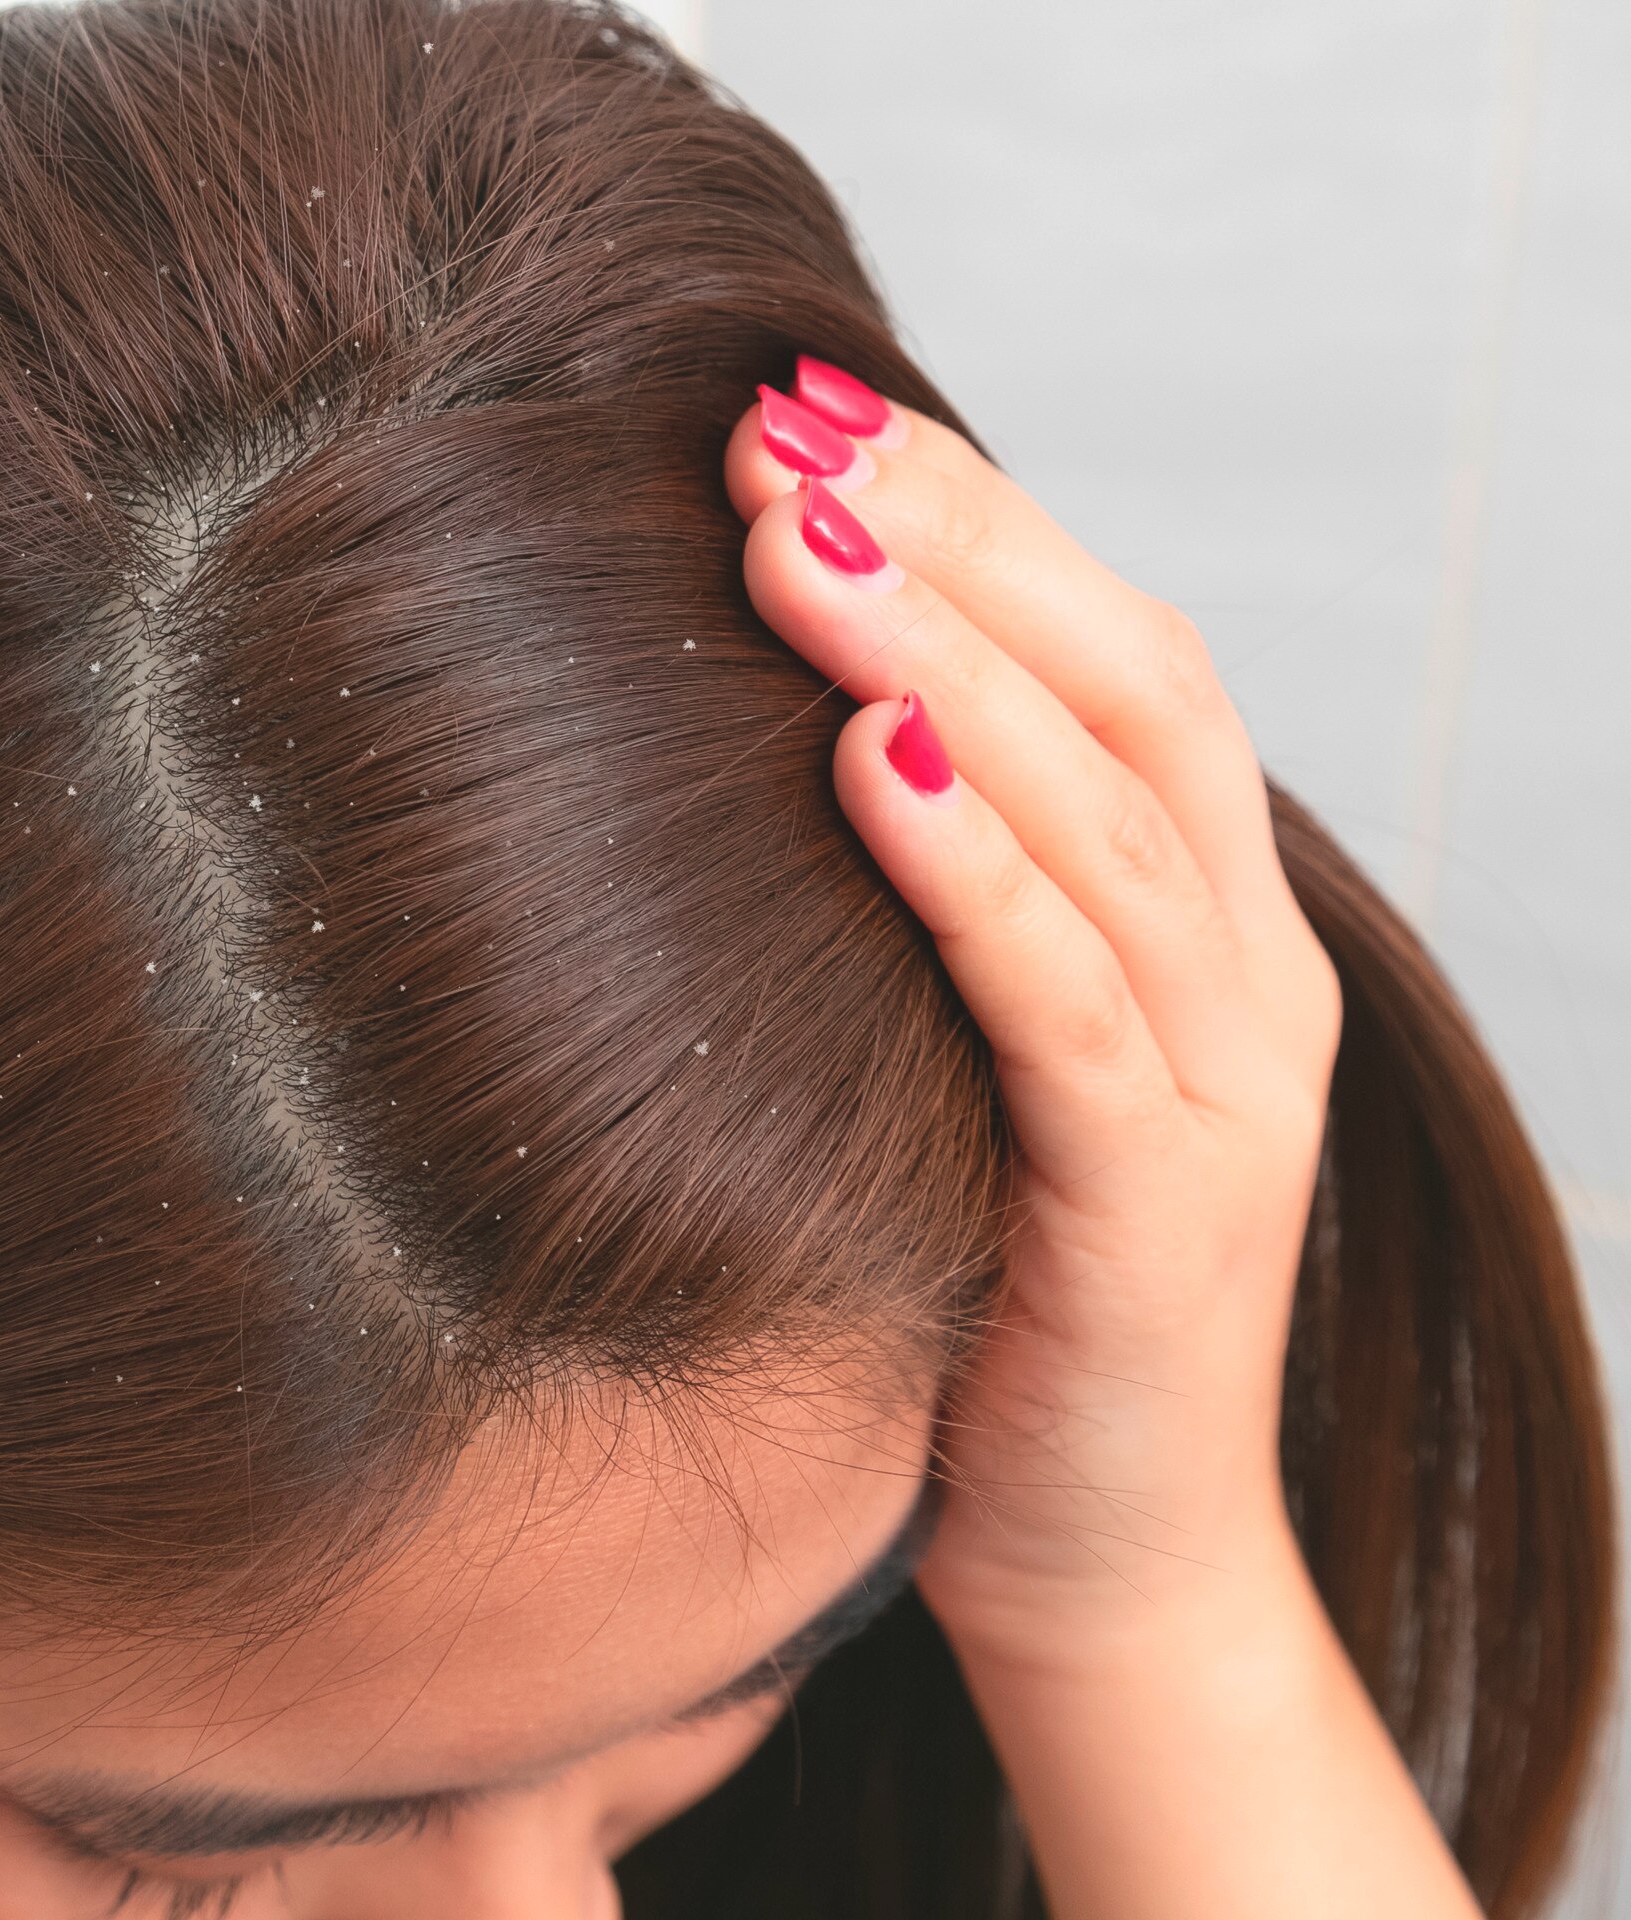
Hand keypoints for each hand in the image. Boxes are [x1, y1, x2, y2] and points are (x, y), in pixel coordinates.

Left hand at [724, 369, 1470, 1918]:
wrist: (1101, 1569)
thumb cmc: (995, 1298)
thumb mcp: (969, 1066)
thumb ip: (935, 910)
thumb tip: (766, 735)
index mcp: (1207, 928)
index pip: (1116, 661)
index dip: (976, 520)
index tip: (801, 414)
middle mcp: (1246, 980)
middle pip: (1127, 692)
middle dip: (959, 541)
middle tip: (781, 426)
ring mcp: (1226, 1094)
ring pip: (1106, 819)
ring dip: (947, 659)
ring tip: (794, 537)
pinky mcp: (1162, 1214)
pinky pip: (1071, 1009)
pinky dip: (976, 870)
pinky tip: (868, 754)